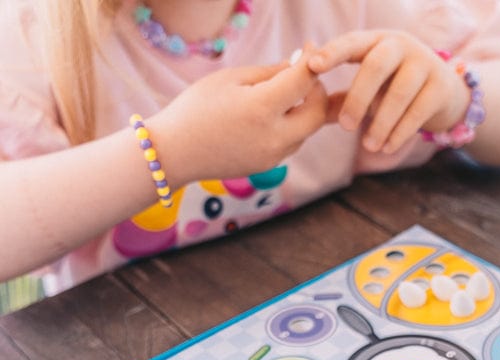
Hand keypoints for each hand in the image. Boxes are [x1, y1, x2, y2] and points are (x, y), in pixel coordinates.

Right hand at [151, 51, 328, 184]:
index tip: (308, 47)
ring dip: (306, 109)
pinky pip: (293, 143)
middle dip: (318, 90)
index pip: (304, 80)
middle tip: (305, 75)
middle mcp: (274, 137)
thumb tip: (297, 67)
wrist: (176, 153)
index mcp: (262, 108)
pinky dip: (294, 125)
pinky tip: (276, 113)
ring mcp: (273, 156)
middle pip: (319, 112)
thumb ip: (269, 73)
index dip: (311, 60)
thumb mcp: (231, 79)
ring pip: (308, 130)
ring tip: (287, 91)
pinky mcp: (269, 166)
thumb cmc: (197, 108)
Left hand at [309, 31, 470, 154]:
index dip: (333, 53)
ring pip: (399, 93)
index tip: (312, 67)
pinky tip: (387, 148)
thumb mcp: (372, 85)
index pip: (352, 42)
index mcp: (377, 41)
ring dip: (380, 123)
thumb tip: (310, 105)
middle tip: (345, 127)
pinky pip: (417, 112)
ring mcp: (424, 64)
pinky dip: (399, 133)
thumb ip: (346, 92)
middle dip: (358, 98)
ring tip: (368, 146)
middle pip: (376, 66)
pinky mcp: (441, 87)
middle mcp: (402, 46)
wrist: (445, 94)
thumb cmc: (395, 89)